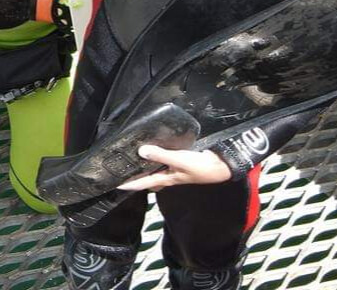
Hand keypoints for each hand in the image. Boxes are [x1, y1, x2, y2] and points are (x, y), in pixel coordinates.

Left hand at [116, 145, 231, 191]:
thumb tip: (141, 151)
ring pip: (155, 171)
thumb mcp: (179, 161)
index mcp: (166, 179)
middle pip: (147, 179)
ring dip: (145, 168)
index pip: (143, 183)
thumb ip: (161, 155)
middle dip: (135, 177)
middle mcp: (168, 176)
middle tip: (122, 171)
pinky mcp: (179, 163)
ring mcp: (174, 171)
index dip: (129, 184)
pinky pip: (163, 162)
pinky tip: (153, 151)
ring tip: (133, 159)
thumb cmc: (200, 167)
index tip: (115, 185)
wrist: (220, 166)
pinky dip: (155, 159)